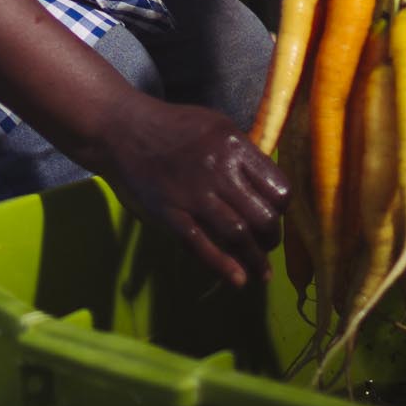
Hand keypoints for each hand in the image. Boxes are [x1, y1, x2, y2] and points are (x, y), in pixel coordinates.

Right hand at [83, 92, 287, 288]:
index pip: (278, 188)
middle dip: (272, 238)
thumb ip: (242, 155)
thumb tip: (266, 186)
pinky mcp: (169, 212)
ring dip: (255, 259)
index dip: (282, 209)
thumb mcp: (216, 125)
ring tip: (261, 271)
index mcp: (234, 145)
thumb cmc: (172, 126)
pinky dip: (223, 266)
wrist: (123, 128)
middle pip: (263, 216)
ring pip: (238, 234)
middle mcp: (218, 169)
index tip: (275, 216)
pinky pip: (201, 244)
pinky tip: (238, 279)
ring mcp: (193, 193)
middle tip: (268, 245)